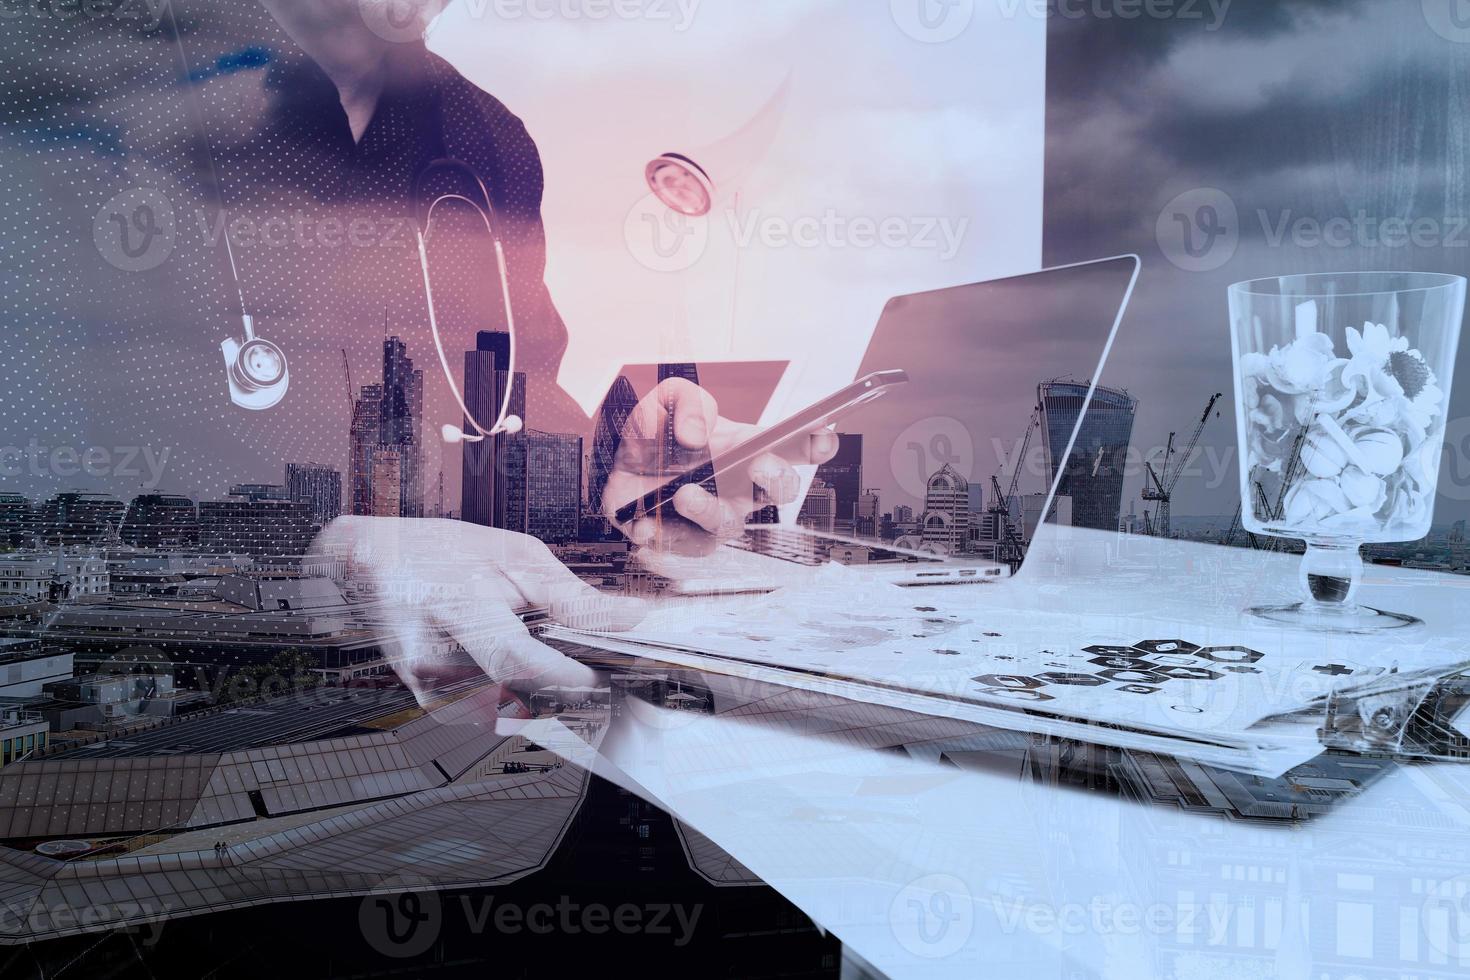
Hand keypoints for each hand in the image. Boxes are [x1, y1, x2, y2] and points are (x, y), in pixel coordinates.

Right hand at [314, 518, 646, 701]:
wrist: (375, 563)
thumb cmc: (446, 553)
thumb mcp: (516, 557)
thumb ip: (573, 598)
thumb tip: (634, 620)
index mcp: (457, 608)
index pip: (517, 663)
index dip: (567, 678)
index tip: (604, 677)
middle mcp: (434, 657)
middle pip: (519, 700)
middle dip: (568, 697)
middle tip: (601, 680)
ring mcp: (426, 686)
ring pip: (509, 714)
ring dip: (547, 701)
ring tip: (566, 671)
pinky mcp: (428, 700)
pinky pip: (489, 714)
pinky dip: (520, 701)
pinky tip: (531, 678)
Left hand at [602, 378, 839, 554]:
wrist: (614, 467)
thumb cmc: (654, 433)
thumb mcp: (668, 399)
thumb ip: (687, 403)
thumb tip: (696, 435)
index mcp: (746, 446)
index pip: (793, 446)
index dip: (815, 443)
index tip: (822, 437)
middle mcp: (740, 484)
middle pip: (780, 490)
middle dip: (777, 478)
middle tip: (758, 465)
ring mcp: (716, 514)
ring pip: (730, 523)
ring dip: (709, 509)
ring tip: (683, 494)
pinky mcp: (687, 539)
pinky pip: (685, 546)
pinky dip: (665, 535)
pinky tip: (645, 525)